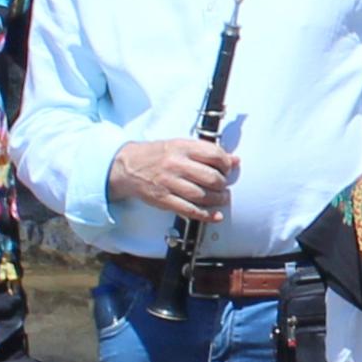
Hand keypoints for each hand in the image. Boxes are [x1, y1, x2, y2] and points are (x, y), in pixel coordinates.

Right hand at [109, 139, 238, 222]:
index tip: (227, 169)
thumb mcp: (180, 146)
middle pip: (211, 177)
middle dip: (223, 184)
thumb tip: (235, 160)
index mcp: (182, 147)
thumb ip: (207, 152)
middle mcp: (176, 164)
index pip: (214, 154)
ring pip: (202, 195)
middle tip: (223, 186)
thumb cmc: (156, 155)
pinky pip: (189, 210)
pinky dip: (206, 215)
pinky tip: (215, 215)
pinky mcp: (163, 199)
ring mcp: (169, 183)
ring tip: (221, 198)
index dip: (226, 164)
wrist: (127, 166)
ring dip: (217, 200)